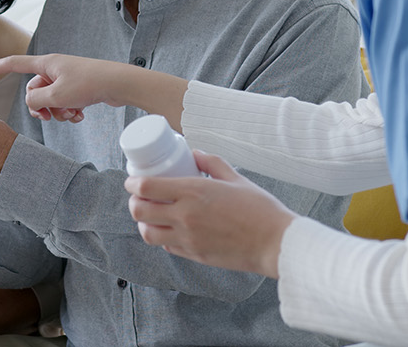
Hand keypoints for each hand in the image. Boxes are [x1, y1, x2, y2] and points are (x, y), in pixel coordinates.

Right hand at [0, 54, 188, 127]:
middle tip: (52, 115)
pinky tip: (80, 115)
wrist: (119, 84)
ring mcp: (66, 78)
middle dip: (41, 106)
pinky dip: (69, 111)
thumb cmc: (89, 84)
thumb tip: (32, 103)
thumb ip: (36, 100)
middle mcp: (54, 68)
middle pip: (33, 90)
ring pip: (50, 100)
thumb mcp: (56, 95)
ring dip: (58, 112)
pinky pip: (64, 102)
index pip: (15, 64)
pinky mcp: (78, 87)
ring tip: (72, 115)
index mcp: (46, 63)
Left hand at [125, 151, 296, 278]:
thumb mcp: (236, 178)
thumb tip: (194, 152)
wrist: (275, 243)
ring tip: (151, 215)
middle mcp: (185, 216)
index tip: (132, 180)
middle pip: (139, 211)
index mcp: (194, 192)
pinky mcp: (194, 255)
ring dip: (143, 223)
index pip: (147, 187)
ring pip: (148, 233)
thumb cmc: (260, 209)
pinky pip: (166, 246)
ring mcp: (188, 238)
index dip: (133, 183)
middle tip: (138, 197)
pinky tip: (170, 229)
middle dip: (133, 202)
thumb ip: (212, 163)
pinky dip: (162, 237)